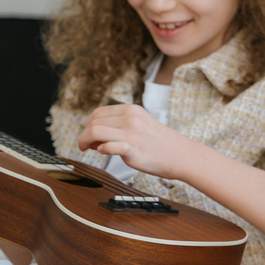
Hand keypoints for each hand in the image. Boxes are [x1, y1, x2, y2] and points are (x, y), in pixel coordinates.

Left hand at [77, 104, 198, 180]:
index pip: (98, 113)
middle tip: (87, 145)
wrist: (181, 155)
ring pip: (95, 132)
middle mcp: (131, 119)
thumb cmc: (159, 142)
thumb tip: (93, 134)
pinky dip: (102, 149)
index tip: (88, 136)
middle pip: (93, 122)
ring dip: (85, 141)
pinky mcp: (134, 150)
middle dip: (83, 135)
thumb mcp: (141, 123)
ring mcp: (132, 134)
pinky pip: (111, 147)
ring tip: (89, 149)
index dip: (87, 124)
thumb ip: (120, 124)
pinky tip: (103, 152)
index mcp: (132, 110)